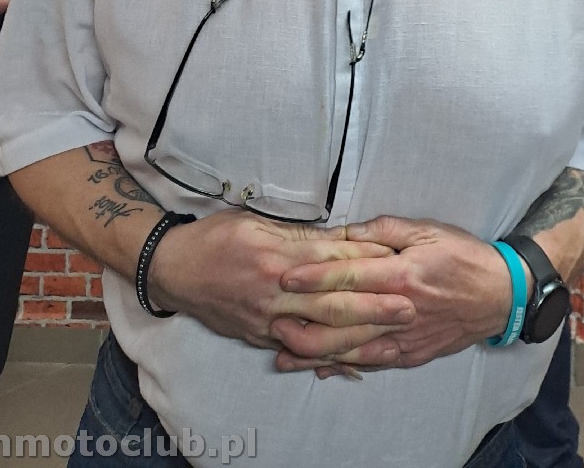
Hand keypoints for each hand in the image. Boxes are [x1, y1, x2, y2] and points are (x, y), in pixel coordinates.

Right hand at [148, 210, 414, 359]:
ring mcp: (267, 319)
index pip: (331, 261)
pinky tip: (351, 361)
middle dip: (373, 307)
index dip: (366, 263)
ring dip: (357, 337)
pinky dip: (326, 357)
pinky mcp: (259, 336)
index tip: (398, 262)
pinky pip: (298, 349)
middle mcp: (274, 292)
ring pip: (319, 334)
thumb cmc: (215, 236)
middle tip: (409, 307)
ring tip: (390, 338)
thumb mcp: (255, 222)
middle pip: (332, 303)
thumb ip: (298, 235)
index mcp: (277, 257)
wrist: (173, 268)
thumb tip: (338, 238)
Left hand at [271, 216, 510, 371]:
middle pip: (344, 319)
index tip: (285, 277)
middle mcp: (399, 310)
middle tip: (271, 319)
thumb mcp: (426, 229)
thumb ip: (384, 229)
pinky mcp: (411, 354)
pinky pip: (372, 363)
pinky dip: (344, 366)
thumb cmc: (462, 255)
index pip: (349, 276)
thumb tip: (346, 231)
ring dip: (315, 352)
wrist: (501, 295)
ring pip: (353, 348)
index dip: (315, 277)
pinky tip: (320, 368)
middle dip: (304, 321)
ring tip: (282, 351)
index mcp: (401, 274)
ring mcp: (405, 337)